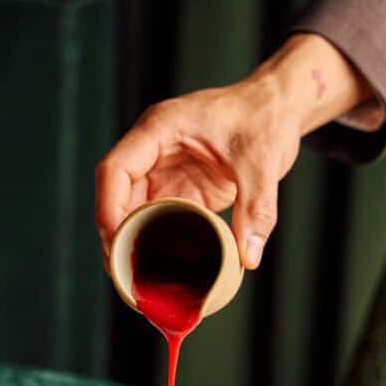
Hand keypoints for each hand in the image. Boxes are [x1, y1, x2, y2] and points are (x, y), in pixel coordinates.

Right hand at [95, 34, 373, 269]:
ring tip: (135, 277)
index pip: (116, 169)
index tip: (115, 243)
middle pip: (118, 194)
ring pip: (134, 208)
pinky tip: (158, 265)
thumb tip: (248, 257)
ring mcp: (164, 168)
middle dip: (116, 234)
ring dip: (133, 240)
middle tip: (122, 274)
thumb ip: (256, 209)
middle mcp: (154, 149)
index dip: (108, 207)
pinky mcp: (179, 186)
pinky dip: (155, 239)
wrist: (277, 108)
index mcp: (161, 129)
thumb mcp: (263, 163)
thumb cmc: (265, 118)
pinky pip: (157, 215)